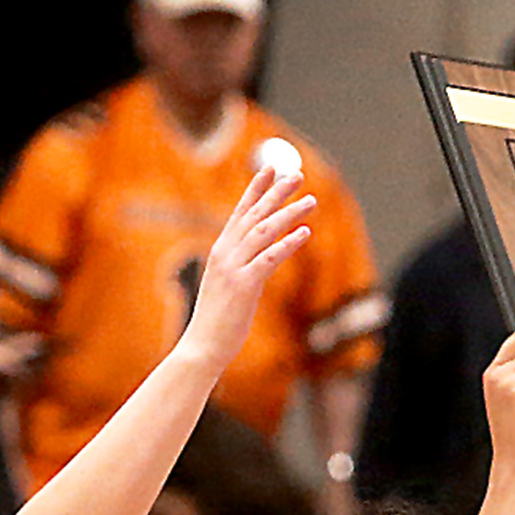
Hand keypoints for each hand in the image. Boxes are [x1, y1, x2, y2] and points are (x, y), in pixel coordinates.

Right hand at [182, 163, 316, 363]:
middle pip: (255, 215)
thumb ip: (241, 266)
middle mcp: (225, 253)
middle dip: (277, 192)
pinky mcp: (244, 286)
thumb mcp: (228, 285)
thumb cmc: (217, 319)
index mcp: (220, 251)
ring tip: (311, 200)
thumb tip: (258, 258)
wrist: (203, 346)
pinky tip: (304, 232)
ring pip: (264, 232)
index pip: (240, 212)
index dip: (256, 189)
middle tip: (297, 174)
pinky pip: (269, 259)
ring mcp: (233, 268)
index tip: (270, 169)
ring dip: (289, 213)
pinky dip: (287, 244)